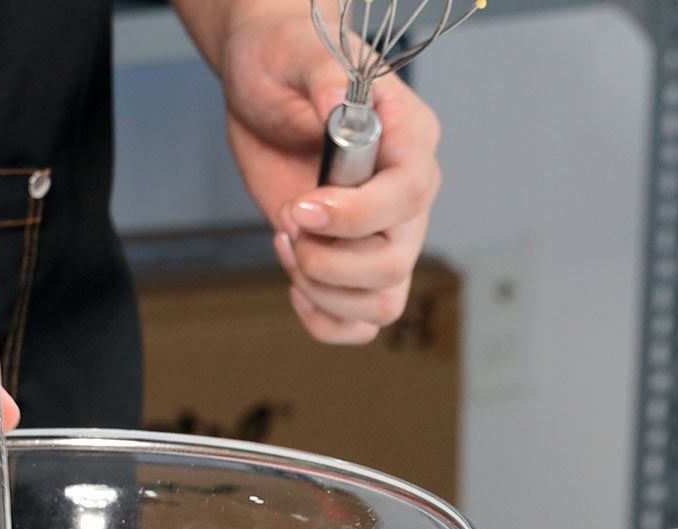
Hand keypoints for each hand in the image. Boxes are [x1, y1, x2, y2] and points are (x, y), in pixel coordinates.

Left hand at [220, 13, 441, 342]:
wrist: (267, 84)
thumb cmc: (289, 63)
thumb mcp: (300, 57)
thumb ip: (324, 81)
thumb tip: (335, 108)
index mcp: (410, 140)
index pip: (410, 195)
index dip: (356, 214)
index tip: (301, 207)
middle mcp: (406, 196)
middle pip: (396, 263)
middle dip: (327, 260)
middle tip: (287, 223)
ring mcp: (382, 235)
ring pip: (382, 302)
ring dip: (321, 289)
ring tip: (286, 243)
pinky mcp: (350, 260)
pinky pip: (359, 322)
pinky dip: (323, 318)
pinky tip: (294, 281)